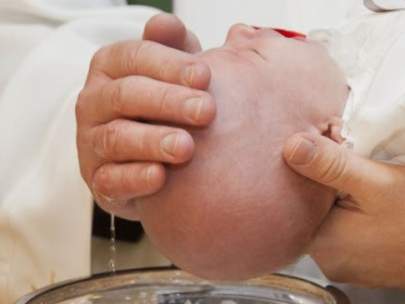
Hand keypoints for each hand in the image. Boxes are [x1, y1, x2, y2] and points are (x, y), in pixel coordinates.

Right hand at [76, 14, 215, 218]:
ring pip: (116, 138)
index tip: (206, 76)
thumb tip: (165, 23)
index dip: (170, 64)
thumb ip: (170, 47)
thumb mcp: (169, 72)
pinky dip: (134, 178)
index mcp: (110, 68)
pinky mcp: (98, 179)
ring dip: (152, 141)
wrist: (144, 151)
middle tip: (207, 111)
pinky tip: (160, 177)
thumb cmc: (162, 104)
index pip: (134, 56)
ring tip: (186, 147)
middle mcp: (94, 102)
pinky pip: (110, 180)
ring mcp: (91, 142)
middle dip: (168, 102)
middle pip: (126, 95)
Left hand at [283, 132, 404, 287]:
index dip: (303, 171)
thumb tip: (291, 147)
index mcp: (322, 242)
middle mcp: (326, 258)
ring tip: (357, 176)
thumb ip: (332, 166)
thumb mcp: (377, 184)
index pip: (293, 200)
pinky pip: (340, 227)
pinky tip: (363, 197)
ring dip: (335, 193)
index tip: (321, 148)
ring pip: (325, 216)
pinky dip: (346, 208)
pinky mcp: (356, 259)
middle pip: (309, 208)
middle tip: (343, 155)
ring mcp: (342, 262)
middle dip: (321, 179)